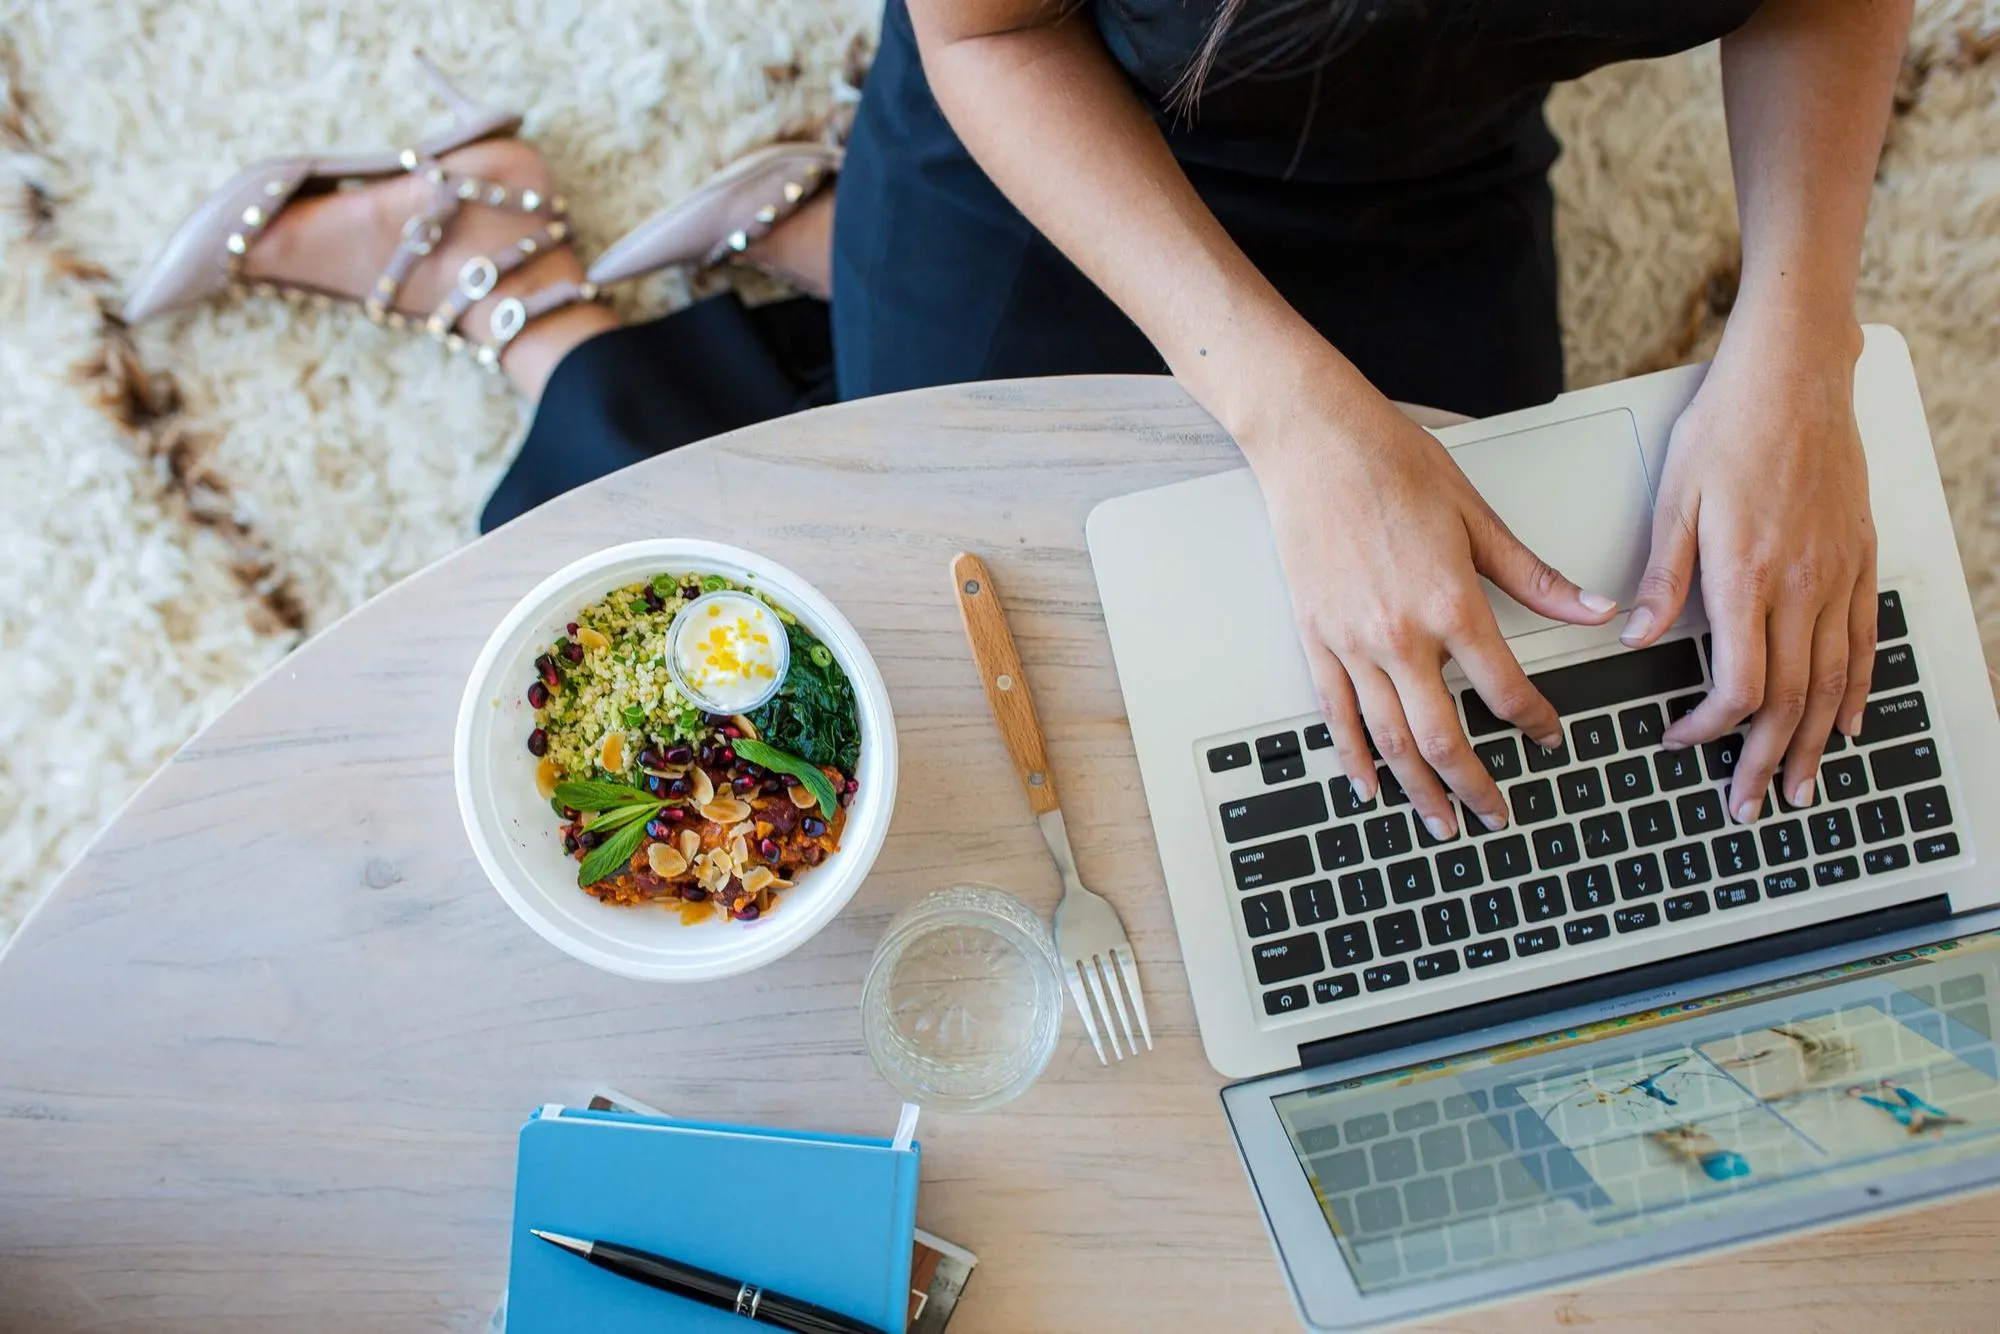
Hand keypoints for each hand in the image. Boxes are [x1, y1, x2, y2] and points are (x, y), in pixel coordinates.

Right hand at [1252, 383, 1618, 838]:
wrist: (1314, 441)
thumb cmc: (1391, 464)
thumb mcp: (1477, 517)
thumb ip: (1533, 577)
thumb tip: (1592, 609)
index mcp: (1450, 603)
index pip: (1504, 689)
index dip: (1534, 722)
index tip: (1549, 736)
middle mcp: (1398, 635)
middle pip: (1442, 738)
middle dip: (1474, 788)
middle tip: (1496, 816)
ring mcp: (1351, 642)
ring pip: (1388, 741)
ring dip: (1417, 791)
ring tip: (1440, 823)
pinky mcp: (1315, 638)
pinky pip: (1335, 715)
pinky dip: (1352, 758)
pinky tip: (1368, 786)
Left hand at [1621, 317, 1874, 821]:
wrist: (1796, 372)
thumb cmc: (1728, 425)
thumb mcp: (1673, 498)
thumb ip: (1660, 578)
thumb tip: (1634, 636)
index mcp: (1746, 575)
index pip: (1739, 684)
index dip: (1711, 729)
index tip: (1684, 742)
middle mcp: (1801, 583)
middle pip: (1791, 699)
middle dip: (1768, 761)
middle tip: (1751, 804)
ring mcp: (1837, 573)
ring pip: (1833, 682)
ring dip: (1816, 742)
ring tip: (1802, 786)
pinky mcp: (1857, 558)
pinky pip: (1863, 641)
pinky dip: (1856, 691)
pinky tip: (1847, 721)